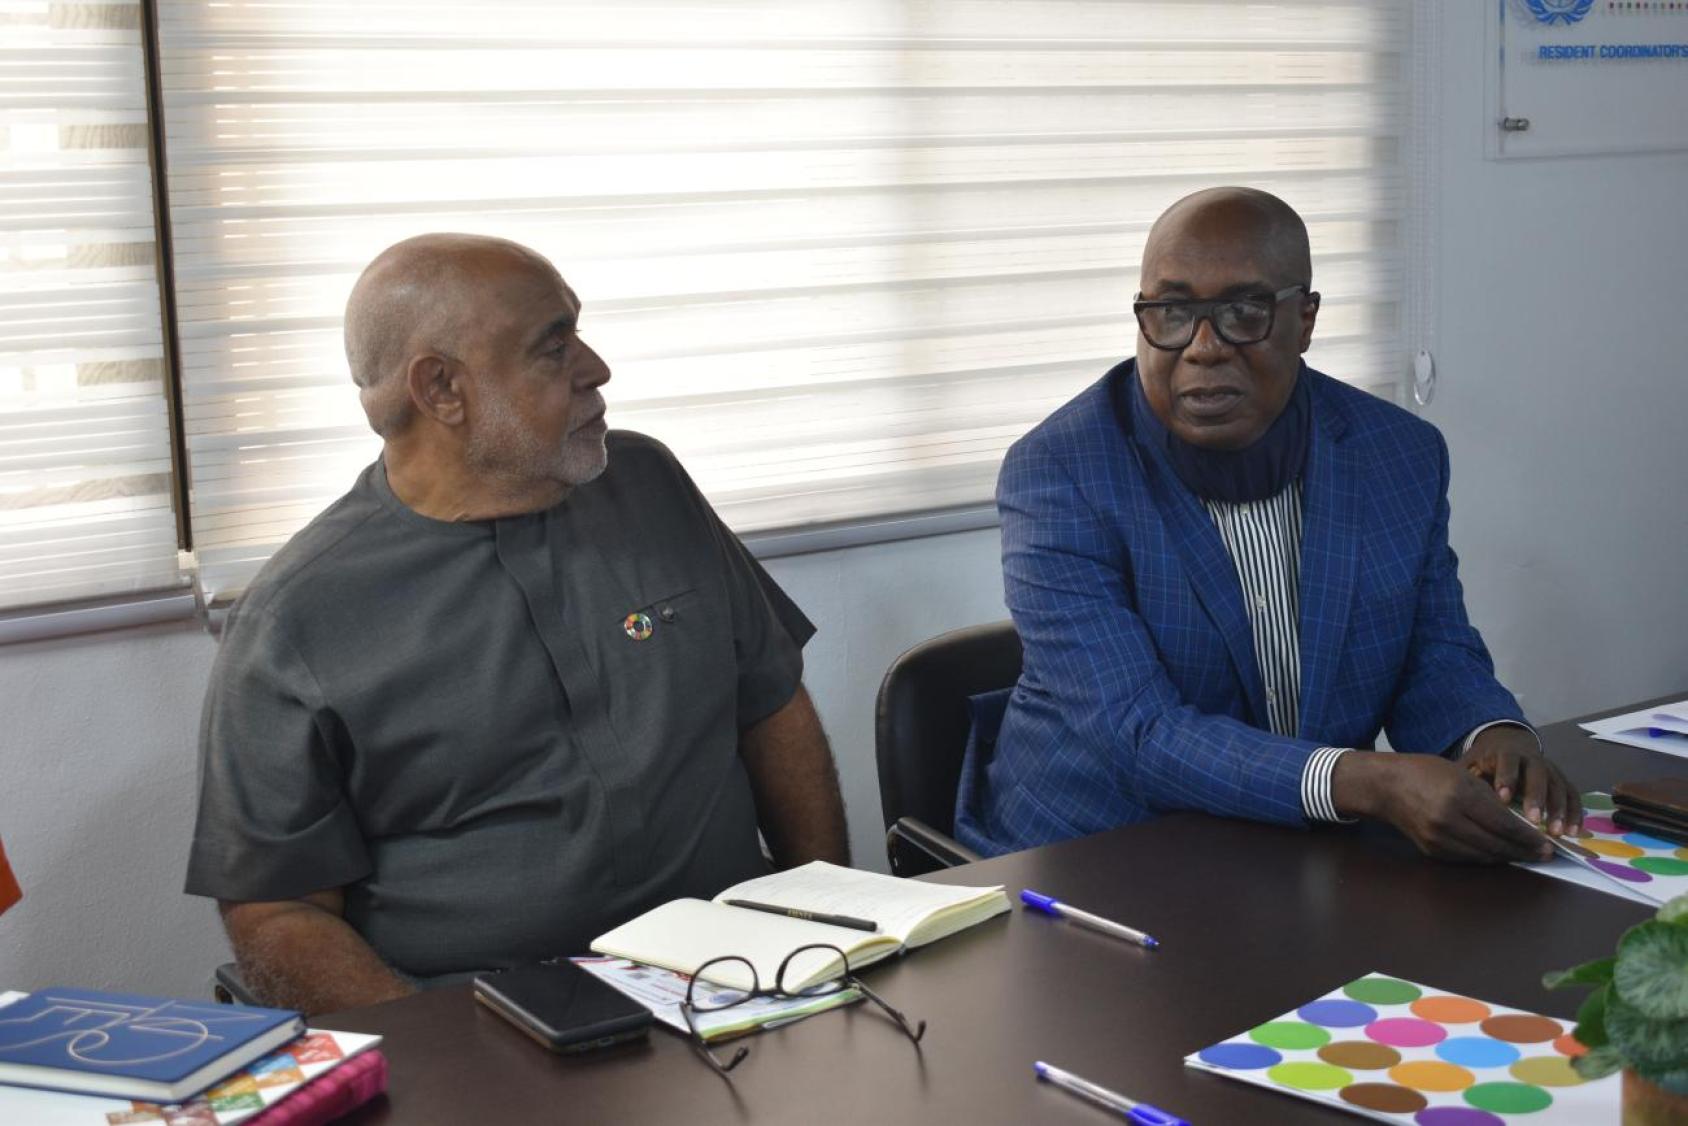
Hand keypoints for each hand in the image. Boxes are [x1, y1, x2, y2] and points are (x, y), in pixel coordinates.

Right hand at [1331, 752, 1553, 862]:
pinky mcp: (1431, 850)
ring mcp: (1438, 839)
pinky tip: (1498, 852)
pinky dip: (1486, 857)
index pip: (1504, 824)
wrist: (1386, 787)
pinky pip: (1467, 858)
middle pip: (1496, 844)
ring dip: (1507, 857)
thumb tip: (1520, 820)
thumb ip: (1489, 797)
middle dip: (1523, 851)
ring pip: (1483, 856)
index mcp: (1459, 797)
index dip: (1528, 837)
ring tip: (1525, 855)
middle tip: (1544, 854)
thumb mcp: (1462, 775)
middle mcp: (1448, 821)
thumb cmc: (1426, 772)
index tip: (1547, 844)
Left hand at [1459, 725, 1582, 836]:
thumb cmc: (1485, 760)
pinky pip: (1573, 795)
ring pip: (1559, 786)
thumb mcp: (1473, 762)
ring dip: (1560, 810)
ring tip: (1556, 833)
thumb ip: (1468, 777)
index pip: (1507, 763)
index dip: (1507, 779)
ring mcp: (1550, 769)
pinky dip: (1575, 813)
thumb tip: (1453, 795)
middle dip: (1537, 797)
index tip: (1503, 798)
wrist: (1508, 742)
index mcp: (1506, 753)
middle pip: (1538, 775)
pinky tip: (1573, 833)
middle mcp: (1532, 759)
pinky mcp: (1562, 780)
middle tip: (1534, 820)